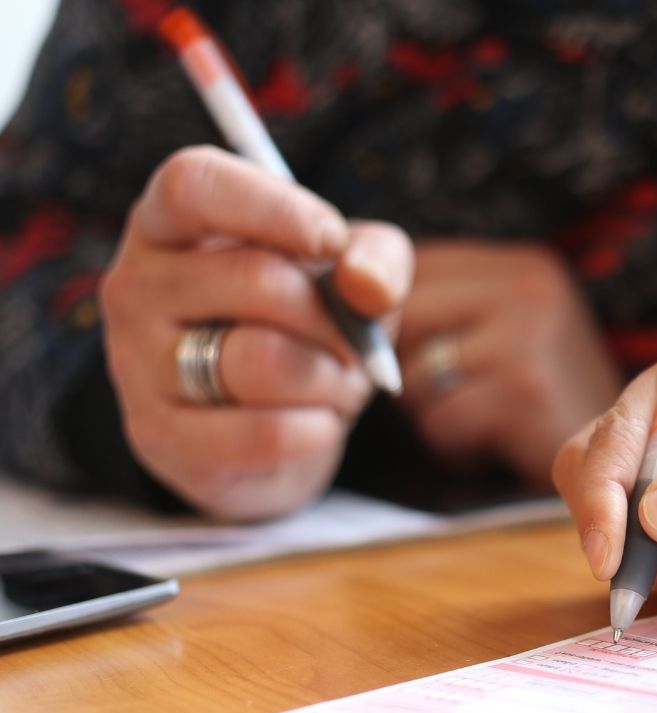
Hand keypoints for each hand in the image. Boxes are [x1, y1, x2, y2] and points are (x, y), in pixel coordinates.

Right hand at [100, 146, 412, 519]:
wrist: (273, 429)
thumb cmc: (308, 329)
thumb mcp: (352, 279)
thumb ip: (377, 261)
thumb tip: (368, 288)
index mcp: (169, 223)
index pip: (194, 186)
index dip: (275, 209)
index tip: (333, 241)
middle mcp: (136, 287)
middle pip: (258, 281)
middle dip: (335, 319)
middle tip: (355, 344)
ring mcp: (136, 367)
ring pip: (265, 362)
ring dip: (331, 380)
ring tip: (335, 386)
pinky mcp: (159, 439)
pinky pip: (265, 433)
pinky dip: (318, 431)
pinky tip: (317, 425)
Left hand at [396, 241, 621, 486]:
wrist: (620, 460)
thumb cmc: (542, 400)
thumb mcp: (503, 335)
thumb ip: (444, 309)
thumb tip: (348, 300)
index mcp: (521, 266)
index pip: (411, 265)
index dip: (383, 311)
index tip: (394, 346)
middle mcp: (528, 287)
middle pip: (402, 312)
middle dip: (403, 362)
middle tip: (445, 391)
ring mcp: (529, 335)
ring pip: (416, 372)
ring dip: (431, 409)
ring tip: (480, 416)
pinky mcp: (524, 389)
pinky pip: (440, 417)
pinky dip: (453, 441)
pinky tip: (491, 439)